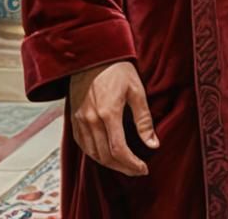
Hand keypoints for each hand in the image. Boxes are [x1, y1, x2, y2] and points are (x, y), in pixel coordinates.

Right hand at [69, 61, 158, 175]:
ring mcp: (80, 121)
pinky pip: (83, 146)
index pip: (118, 149)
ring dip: (109, 164)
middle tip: (137, 170)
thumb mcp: (137, 90)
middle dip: (123, 167)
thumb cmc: (118, 69)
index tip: (143, 169)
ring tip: (126, 165)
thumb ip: (144, 119)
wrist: (92, 56)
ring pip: (93, 154)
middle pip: (105, 156)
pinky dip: (95, 155)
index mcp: (108, 113)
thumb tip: (153, 144)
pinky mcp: (74, 121)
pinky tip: (107, 156)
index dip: (131, 164)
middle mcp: (91, 120)